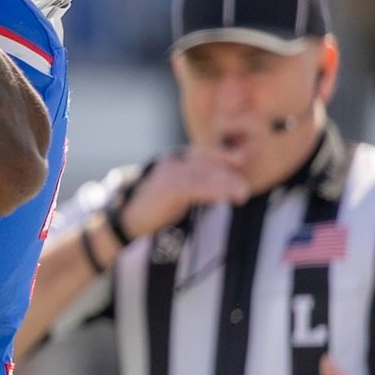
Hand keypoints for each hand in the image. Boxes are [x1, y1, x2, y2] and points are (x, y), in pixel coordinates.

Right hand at [118, 146, 250, 239]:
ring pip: (203, 174)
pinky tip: (226, 197)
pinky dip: (213, 191)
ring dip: (225, 183)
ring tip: (242, 194)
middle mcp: (173, 162)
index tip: (242, 161)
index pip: (204, 154)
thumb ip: (198, 185)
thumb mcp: (179, 193)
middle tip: (245, 188)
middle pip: (207, 162)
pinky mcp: (166, 187)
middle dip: (228, 173)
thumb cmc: (155, 209)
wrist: (129, 220)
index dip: (224, 156)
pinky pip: (194, 187)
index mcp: (176, 160)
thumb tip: (225, 187)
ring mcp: (168, 172)